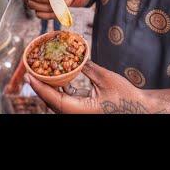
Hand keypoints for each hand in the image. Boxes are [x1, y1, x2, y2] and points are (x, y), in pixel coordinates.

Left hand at [27, 61, 153, 113]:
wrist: (141, 109)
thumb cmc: (127, 96)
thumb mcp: (105, 78)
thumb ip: (86, 67)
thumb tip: (72, 54)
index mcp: (81, 110)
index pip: (53, 99)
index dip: (39, 87)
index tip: (28, 76)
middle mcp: (77, 114)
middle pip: (51, 101)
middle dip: (39, 85)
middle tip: (29, 70)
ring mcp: (79, 112)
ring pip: (57, 101)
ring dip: (47, 87)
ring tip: (37, 72)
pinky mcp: (83, 109)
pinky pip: (65, 100)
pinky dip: (58, 89)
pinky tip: (54, 77)